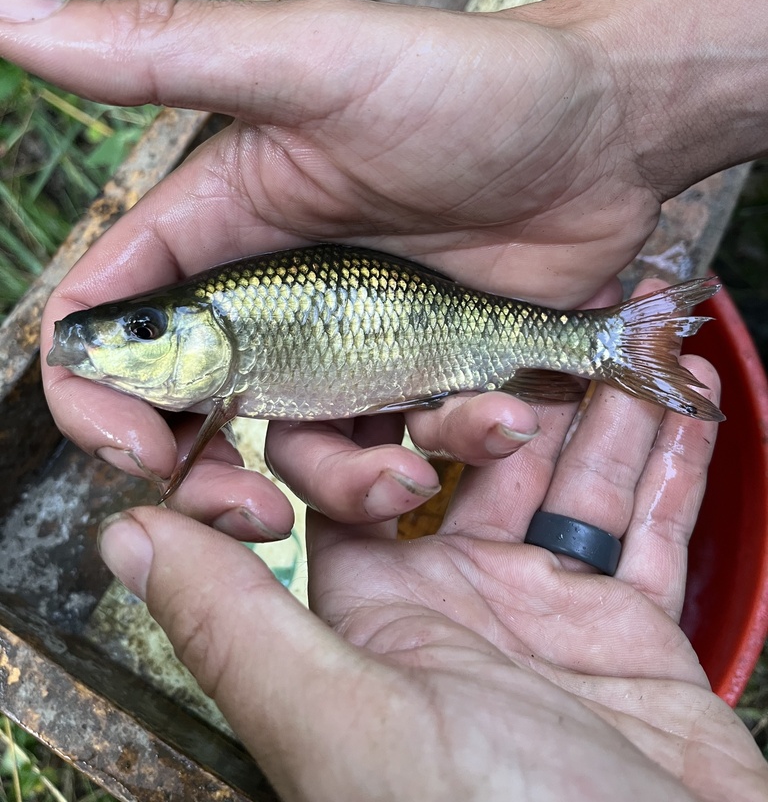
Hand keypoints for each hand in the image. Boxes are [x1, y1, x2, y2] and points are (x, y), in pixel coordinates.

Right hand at [10, 0, 655, 522]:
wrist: (604, 130)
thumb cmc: (461, 81)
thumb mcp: (309, 62)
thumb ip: (162, 54)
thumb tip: (7, 11)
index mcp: (219, 224)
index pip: (106, 320)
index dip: (94, 396)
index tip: (134, 451)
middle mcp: (269, 293)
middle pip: (185, 415)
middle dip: (204, 480)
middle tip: (252, 515)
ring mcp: (346, 341)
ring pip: (292, 451)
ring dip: (341, 485)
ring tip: (406, 471)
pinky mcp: (420, 373)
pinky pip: (396, 447)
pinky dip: (434, 455)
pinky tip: (489, 418)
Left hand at [97, 353, 767, 801]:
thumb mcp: (345, 720)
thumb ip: (238, 621)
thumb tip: (123, 533)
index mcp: (376, 613)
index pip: (357, 476)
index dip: (383, 409)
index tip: (416, 335)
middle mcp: (456, 602)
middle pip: (475, 460)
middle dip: (510, 393)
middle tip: (549, 332)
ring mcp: (545, 610)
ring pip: (572, 475)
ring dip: (602, 408)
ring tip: (632, 336)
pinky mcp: (629, 632)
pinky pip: (652, 528)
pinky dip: (673, 465)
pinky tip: (688, 400)